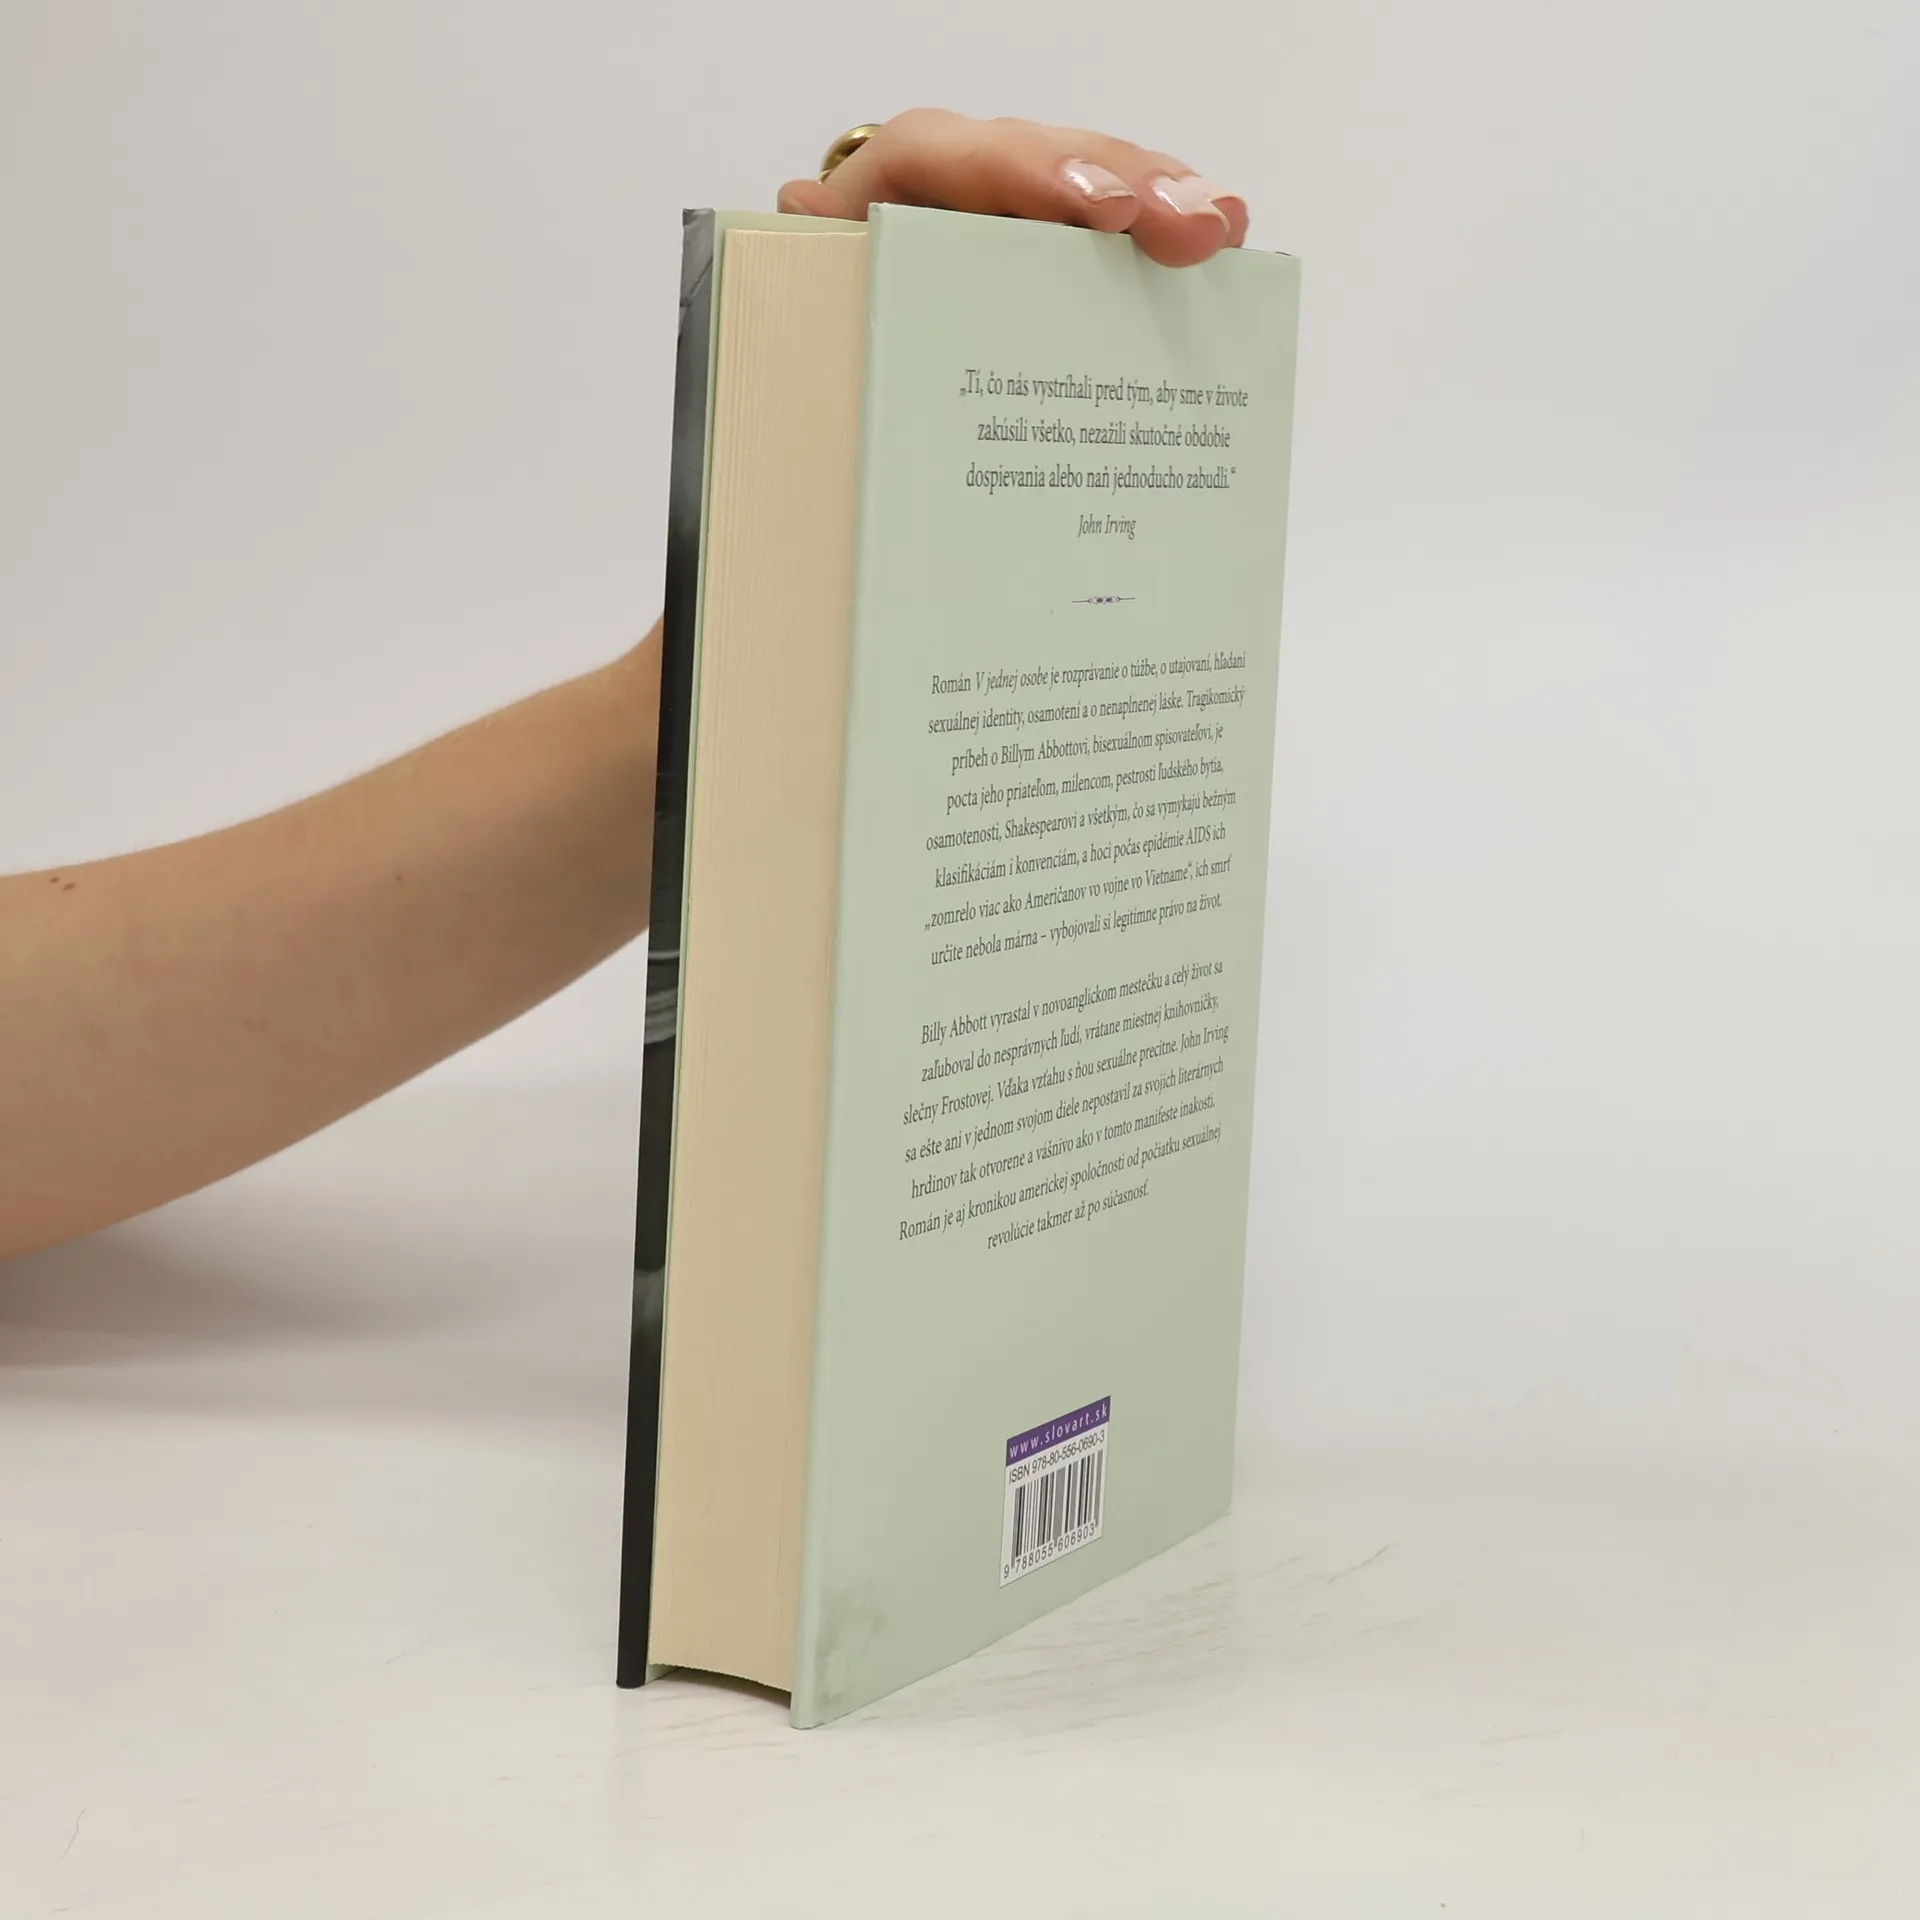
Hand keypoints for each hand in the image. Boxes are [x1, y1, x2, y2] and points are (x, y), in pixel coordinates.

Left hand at [777, 109, 1246, 268]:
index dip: (1029, 171)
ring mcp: (1034, 199)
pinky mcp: (1074, 235)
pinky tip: (1226, 238)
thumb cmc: (844, 294)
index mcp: (902, 180)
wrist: (862, 298)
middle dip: (1126, 185)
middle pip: (1053, 158)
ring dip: (1166, 200)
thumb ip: (814, 260)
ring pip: (1104, 177)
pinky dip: (1176, 225)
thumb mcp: (817, 287)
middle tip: (1189, 227)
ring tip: (1220, 230)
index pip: (950, 152)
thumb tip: (794, 210)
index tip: (1097, 207)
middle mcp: (974, 172)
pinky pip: (1132, 217)